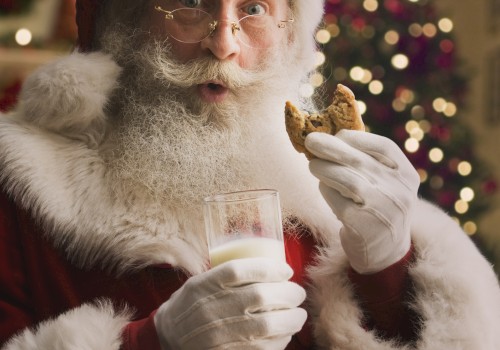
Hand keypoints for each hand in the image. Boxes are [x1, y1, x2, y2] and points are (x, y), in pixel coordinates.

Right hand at [154, 257, 306, 348]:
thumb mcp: (199, 282)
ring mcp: (217, 335)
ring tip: (298, 314)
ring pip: (264, 324)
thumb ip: (226, 274)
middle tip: (298, 292)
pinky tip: (286, 333)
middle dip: (287, 293)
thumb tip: (271, 266)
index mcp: (202, 286)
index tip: (286, 270)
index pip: (237, 270)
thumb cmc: (190, 306)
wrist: (168, 339)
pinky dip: (280, 339)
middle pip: (257, 296)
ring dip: (290, 318)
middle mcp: (209, 309)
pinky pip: (261, 348)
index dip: (267, 268)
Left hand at [306, 130, 419, 273]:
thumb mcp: (386, 184)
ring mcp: (382, 210)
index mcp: (407, 176)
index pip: (385, 147)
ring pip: (347, 180)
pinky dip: (326, 192)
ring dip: (324, 169)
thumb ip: (368, 163)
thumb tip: (331, 137)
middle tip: (311, 140)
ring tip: (313, 165)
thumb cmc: (379, 208)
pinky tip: (323, 188)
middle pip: (360, 162)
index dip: (358, 138)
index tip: (338, 134)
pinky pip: (337, 202)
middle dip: (331, 148)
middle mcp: (399, 192)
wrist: (386, 251)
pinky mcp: (362, 226)